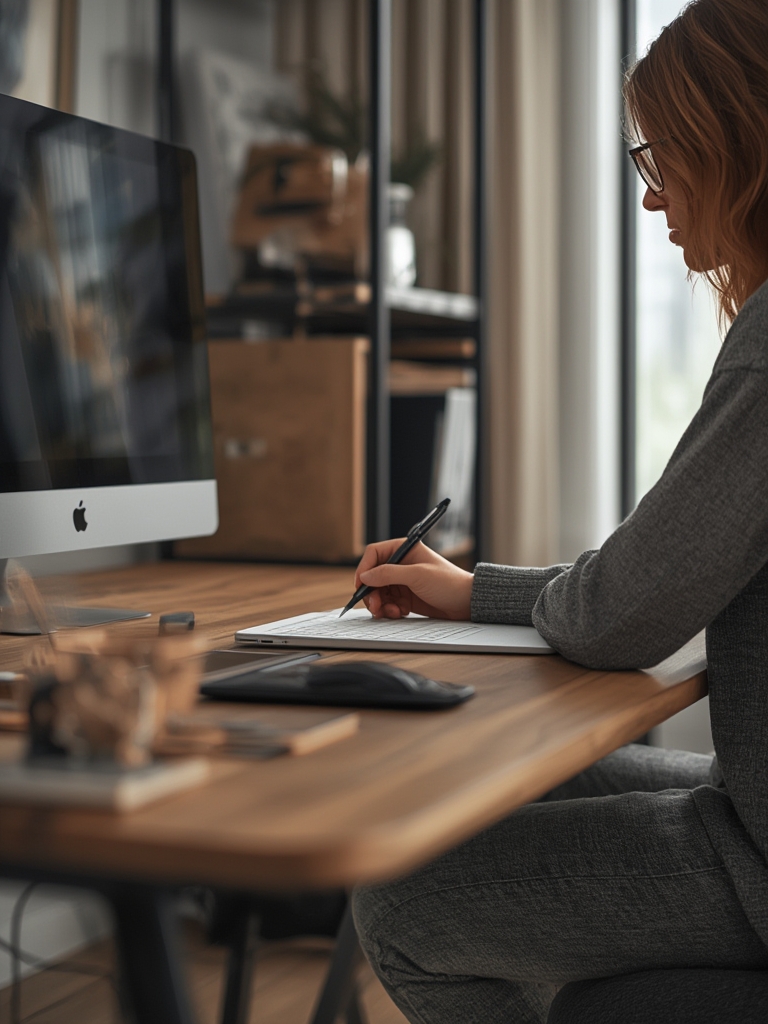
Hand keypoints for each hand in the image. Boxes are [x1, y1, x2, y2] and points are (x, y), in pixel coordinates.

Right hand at [354, 539, 473, 619]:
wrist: (466, 602)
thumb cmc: (448, 582)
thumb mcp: (417, 575)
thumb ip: (388, 574)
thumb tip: (365, 576)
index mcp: (403, 549)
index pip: (374, 554)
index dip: (364, 569)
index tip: (361, 586)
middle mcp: (400, 564)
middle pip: (373, 577)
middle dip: (371, 593)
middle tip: (375, 607)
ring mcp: (402, 581)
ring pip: (378, 592)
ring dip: (380, 604)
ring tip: (391, 612)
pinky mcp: (405, 597)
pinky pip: (387, 603)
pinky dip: (389, 610)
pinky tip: (399, 613)